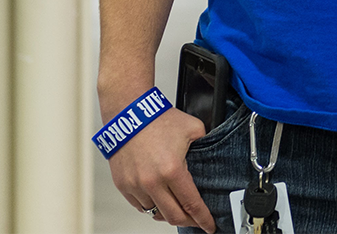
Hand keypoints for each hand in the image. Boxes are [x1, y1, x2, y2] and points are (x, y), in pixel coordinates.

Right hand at [107, 108, 215, 231]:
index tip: (209, 226)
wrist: (129, 113)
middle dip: (189, 221)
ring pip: (154, 212)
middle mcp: (152, 182)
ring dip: (168, 212)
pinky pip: (139, 205)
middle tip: (196, 220)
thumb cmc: (157, 119)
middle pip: (173, 216)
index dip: (203, 219)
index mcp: (172, 170)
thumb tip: (213, 155)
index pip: (191, 204)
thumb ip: (205, 144)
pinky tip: (158, 198)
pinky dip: (151, 205)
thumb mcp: (193, 128)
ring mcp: (135, 186)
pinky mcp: (123, 185)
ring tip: (177, 206)